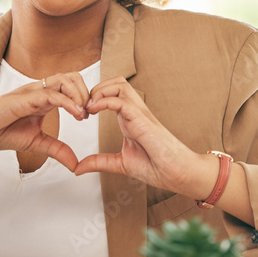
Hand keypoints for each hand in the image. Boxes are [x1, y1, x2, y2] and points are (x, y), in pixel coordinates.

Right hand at [0, 72, 90, 171]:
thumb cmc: (0, 132)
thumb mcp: (36, 143)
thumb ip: (57, 150)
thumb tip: (75, 164)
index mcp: (44, 99)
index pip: (71, 87)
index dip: (85, 98)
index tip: (89, 116)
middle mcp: (39, 91)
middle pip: (72, 77)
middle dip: (86, 92)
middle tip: (89, 113)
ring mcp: (32, 92)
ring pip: (63, 79)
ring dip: (79, 94)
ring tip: (83, 113)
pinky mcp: (24, 98)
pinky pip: (50, 94)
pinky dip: (67, 102)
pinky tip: (75, 114)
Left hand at [73, 76, 202, 195]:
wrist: (178, 174)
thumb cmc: (158, 167)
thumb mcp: (121, 164)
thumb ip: (100, 162)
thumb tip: (79, 167)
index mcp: (129, 119)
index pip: (112, 94)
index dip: (94, 97)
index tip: (82, 114)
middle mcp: (135, 112)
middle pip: (115, 82)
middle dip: (95, 89)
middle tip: (84, 107)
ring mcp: (139, 114)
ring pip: (119, 84)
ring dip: (100, 91)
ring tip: (89, 107)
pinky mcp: (142, 120)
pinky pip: (121, 100)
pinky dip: (104, 101)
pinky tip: (93, 111)